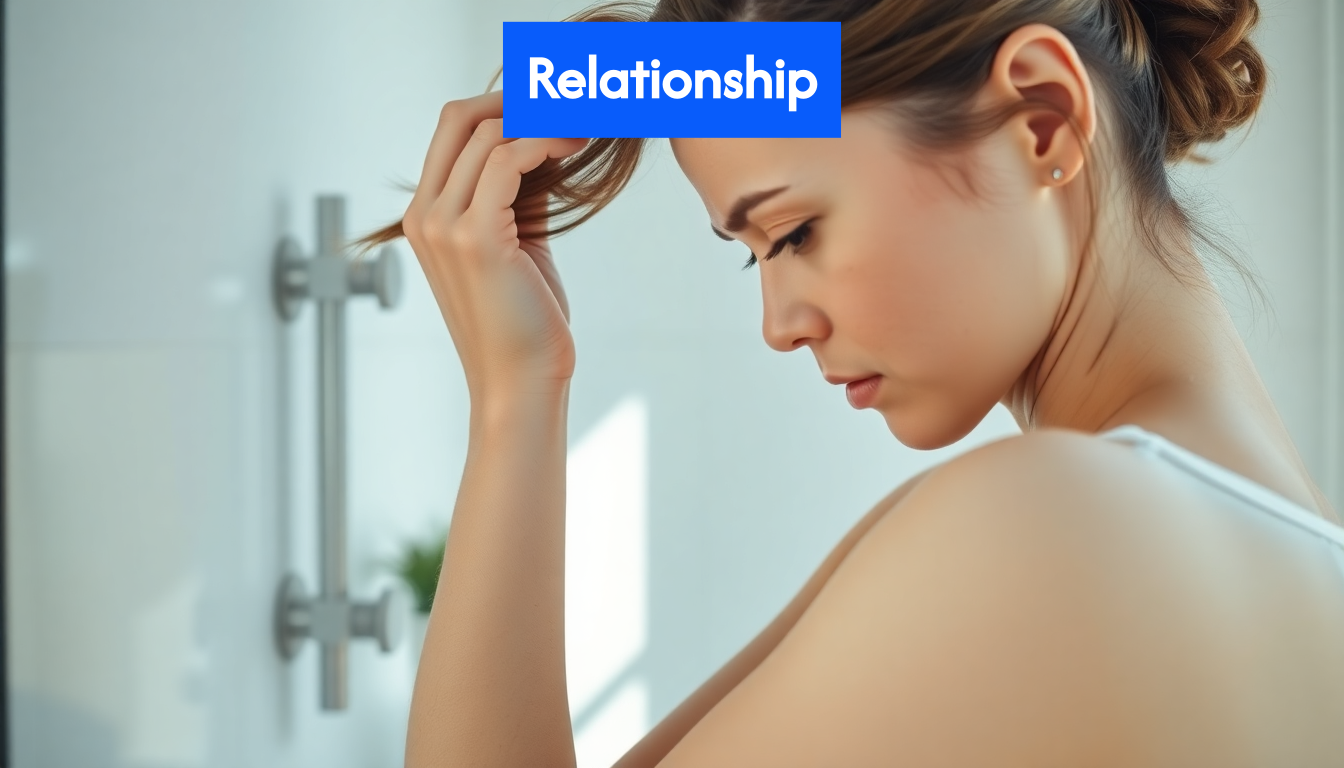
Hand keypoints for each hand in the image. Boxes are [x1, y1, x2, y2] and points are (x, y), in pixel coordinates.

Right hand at [402, 90, 587, 397]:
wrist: (522, 383)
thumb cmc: (526, 322)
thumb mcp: (519, 245)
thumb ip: (519, 195)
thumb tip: (545, 146)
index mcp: (426, 217)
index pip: (452, 130)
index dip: (502, 106)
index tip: (553, 108)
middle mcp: (424, 215)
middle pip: (459, 116)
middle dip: (516, 100)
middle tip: (569, 107)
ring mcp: (442, 224)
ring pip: (486, 131)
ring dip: (542, 120)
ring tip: (585, 129)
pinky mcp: (474, 236)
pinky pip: (507, 158)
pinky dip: (546, 142)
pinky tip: (577, 149)